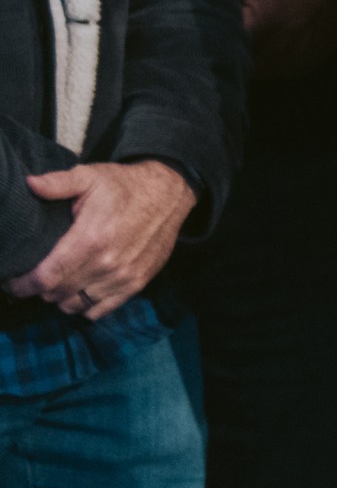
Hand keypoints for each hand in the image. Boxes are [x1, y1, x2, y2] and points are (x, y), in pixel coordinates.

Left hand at [11, 159, 193, 321]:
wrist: (169, 193)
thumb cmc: (125, 185)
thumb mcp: (90, 176)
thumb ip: (57, 183)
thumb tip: (29, 184)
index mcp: (91, 238)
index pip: (47, 276)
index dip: (24, 284)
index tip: (14, 282)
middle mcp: (107, 263)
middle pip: (58, 293)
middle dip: (40, 289)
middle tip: (36, 277)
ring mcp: (124, 276)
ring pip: (76, 304)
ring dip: (61, 298)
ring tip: (58, 283)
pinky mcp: (137, 283)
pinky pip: (101, 310)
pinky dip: (85, 306)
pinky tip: (80, 291)